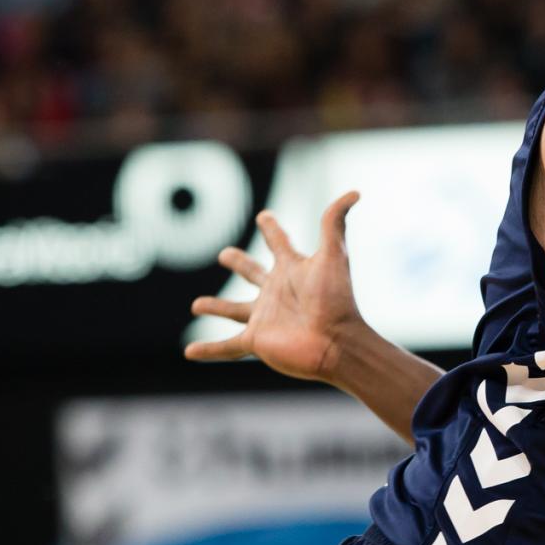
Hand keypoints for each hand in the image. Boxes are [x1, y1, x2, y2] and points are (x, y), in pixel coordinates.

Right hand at [185, 191, 367, 382]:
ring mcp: (265, 317)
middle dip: (239, 263)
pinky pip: (226, 346)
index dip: (271, 228)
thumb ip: (333, 222)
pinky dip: (208, 350)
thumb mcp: (332, 255)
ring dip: (216, 307)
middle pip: (253, 273)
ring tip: (197, 305)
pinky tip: (189, 352)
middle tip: (225, 254)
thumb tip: (355, 192)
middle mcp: (277, 292)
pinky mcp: (256, 340)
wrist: (336, 342)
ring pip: (234, 310)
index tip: (264, 216)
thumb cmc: (335, 298)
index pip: (278, 243)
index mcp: (292, 269)